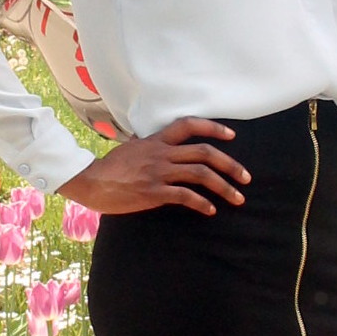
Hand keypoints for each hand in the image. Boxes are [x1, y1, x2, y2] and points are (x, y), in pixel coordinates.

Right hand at [61, 117, 250, 216]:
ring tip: (238, 198)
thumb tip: (162, 147)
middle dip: (231, 165)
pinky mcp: (154, 192)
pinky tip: (210, 210)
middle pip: (205, 153)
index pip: (189, 125)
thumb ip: (151, 147)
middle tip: (246, 177)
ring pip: (201, 174)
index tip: (232, 135)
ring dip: (224, 187)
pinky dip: (202, 203)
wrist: (90, 181)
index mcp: (157, 140)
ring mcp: (158, 172)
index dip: (213, 128)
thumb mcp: (132, 149)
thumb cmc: (109, 168)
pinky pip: (185, 196)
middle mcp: (161, 153)